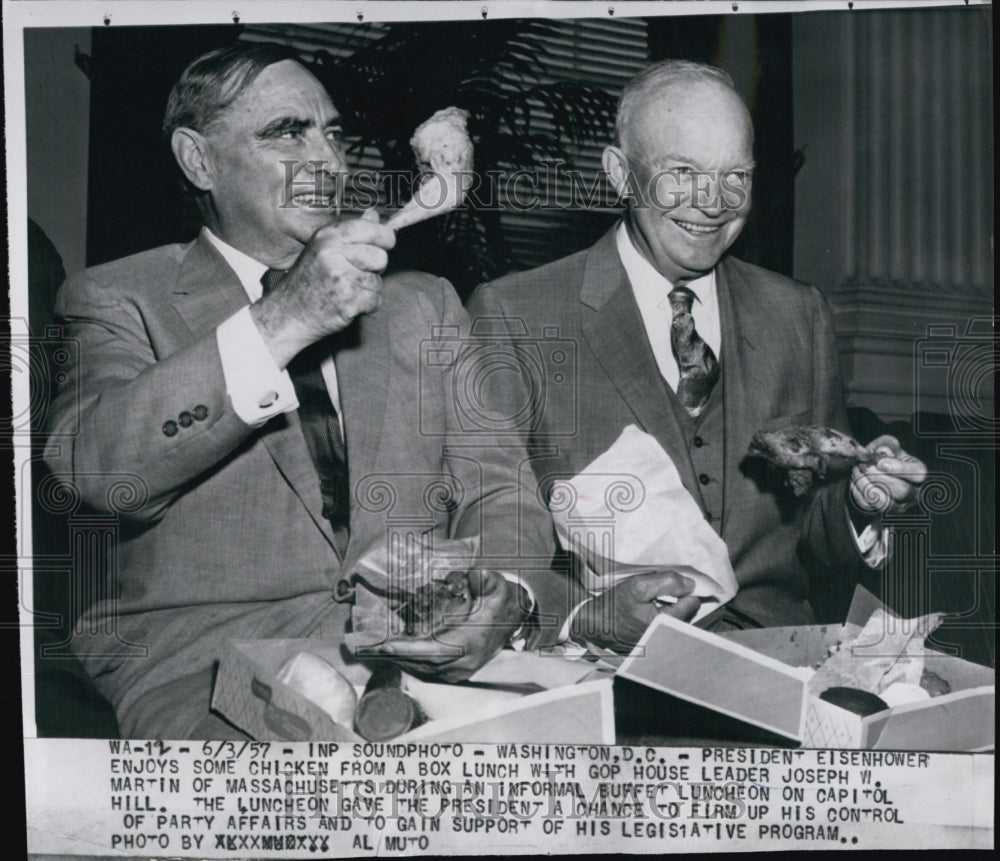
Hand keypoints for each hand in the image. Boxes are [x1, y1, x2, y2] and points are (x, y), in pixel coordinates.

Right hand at [251, 209, 395, 366]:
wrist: (287, 314)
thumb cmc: (307, 281)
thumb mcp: (323, 248)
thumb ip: (351, 232)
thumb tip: (374, 215)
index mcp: (328, 237)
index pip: (372, 229)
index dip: (385, 238)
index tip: (385, 244)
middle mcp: (333, 254)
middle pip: (380, 257)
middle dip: (375, 268)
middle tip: (356, 274)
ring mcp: (340, 279)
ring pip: (378, 282)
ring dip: (368, 289)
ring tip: (346, 290)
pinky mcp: (347, 302)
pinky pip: (375, 301)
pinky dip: (366, 306)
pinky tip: (348, 303)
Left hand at [373, 568, 529, 682]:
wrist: (515, 620)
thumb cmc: (500, 601)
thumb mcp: (495, 585)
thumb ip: (484, 579)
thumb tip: (473, 575)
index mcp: (471, 643)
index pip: (434, 651)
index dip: (409, 649)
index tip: (387, 644)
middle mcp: (463, 663)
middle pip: (422, 663)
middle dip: (395, 653)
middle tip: (369, 644)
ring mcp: (460, 672)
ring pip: (422, 669)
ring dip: (399, 659)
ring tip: (376, 648)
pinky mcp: (456, 673)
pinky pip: (427, 671)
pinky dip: (409, 662)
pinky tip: (395, 653)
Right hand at [570, 571, 699, 653]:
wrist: (593, 624)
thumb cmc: (614, 605)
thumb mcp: (639, 585)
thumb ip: (668, 582)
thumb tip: (691, 584)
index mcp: (666, 622)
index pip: (693, 603)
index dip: (682, 591)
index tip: (667, 589)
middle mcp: (667, 639)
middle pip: (688, 614)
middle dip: (676, 602)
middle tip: (656, 597)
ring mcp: (662, 646)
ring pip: (678, 623)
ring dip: (670, 612)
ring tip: (650, 607)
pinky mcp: (655, 650)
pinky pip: (668, 632)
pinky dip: (662, 622)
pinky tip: (646, 618)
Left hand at [850, 434, 926, 514]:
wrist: (870, 469)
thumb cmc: (882, 457)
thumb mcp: (887, 445)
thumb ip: (887, 445)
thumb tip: (882, 452)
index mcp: (918, 474)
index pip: (918, 474)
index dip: (900, 469)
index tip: (880, 462)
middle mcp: (912, 493)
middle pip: (902, 491)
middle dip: (879, 477)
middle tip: (864, 465)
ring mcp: (897, 506)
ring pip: (885, 503)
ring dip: (866, 485)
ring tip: (857, 471)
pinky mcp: (880, 513)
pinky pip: (868, 506)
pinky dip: (858, 491)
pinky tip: (855, 479)